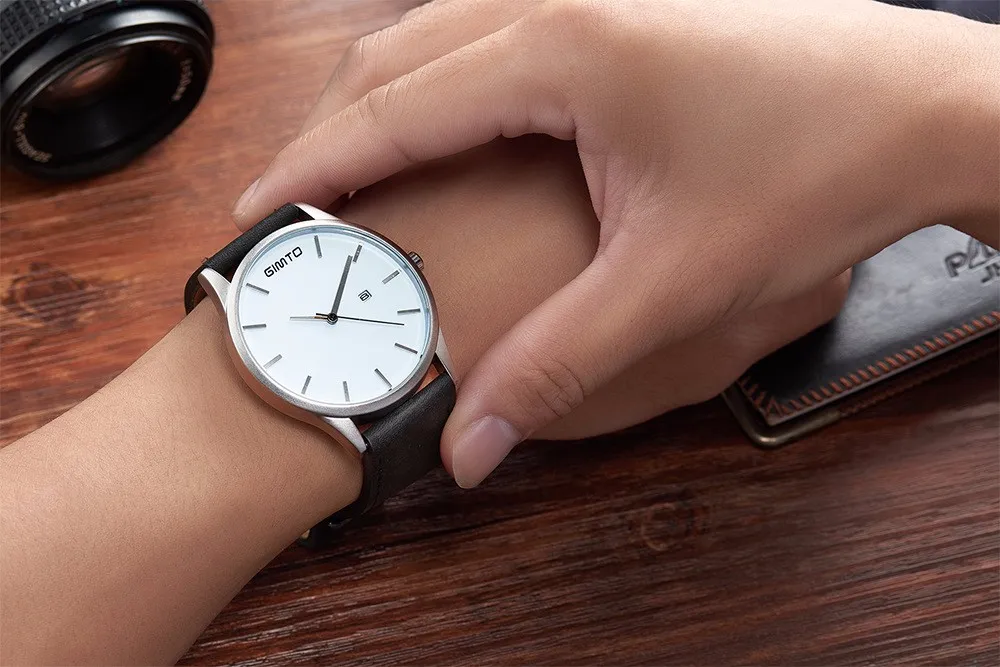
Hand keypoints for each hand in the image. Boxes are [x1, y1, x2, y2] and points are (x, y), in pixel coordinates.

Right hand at [233, 0, 998, 486]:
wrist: (921, 106)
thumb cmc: (820, 166)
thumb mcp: (674, 281)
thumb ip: (558, 361)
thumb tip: (472, 439)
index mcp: (562, 49)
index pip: (396, 109)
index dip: (316, 166)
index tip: (257, 213)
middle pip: (399, 53)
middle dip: (331, 125)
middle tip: (293, 200)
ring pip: (442, 27)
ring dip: (385, 95)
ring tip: (348, 164)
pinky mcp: (623, 6)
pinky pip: (494, 26)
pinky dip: (444, 75)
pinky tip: (445, 120)